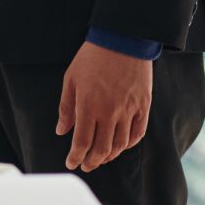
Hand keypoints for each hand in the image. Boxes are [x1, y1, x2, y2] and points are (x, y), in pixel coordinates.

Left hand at [56, 42, 152, 172]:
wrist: (122, 39)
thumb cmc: (92, 58)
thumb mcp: (71, 80)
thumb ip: (66, 108)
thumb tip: (61, 130)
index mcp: (89, 106)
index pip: (82, 142)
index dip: (76, 157)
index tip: (71, 163)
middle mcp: (110, 113)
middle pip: (102, 149)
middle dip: (92, 161)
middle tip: (86, 165)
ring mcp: (129, 110)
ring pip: (120, 144)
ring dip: (110, 156)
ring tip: (101, 158)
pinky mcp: (143, 105)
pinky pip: (138, 132)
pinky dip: (130, 144)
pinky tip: (122, 146)